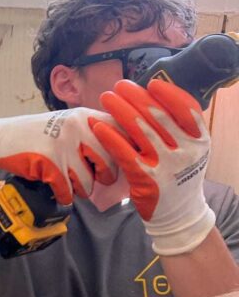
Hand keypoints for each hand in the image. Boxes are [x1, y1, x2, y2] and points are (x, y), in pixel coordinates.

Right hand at [0, 108, 117, 204]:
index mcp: (86, 116)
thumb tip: (126, 156)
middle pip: (110, 163)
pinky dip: (63, 195)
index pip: (122, 134)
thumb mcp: (68, 124)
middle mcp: (78, 127)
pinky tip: (56, 188)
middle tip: (93, 177)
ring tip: (69, 181)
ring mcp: (63, 145)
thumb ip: (94, 133)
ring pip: (89, 182)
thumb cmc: (37, 134)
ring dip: (80, 189)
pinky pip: (68, 192)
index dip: (126, 153)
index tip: (122, 163)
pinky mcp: (50, 163)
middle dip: (103, 177)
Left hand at [90, 79, 214, 255]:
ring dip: (120, 109)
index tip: (152, 83)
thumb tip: (153, 95)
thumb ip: (179, 126)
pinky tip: (98, 126)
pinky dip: (110, 136)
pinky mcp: (146, 179)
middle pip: (159, 115)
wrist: (179, 213)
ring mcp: (166, 165)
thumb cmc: (180, 174)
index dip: (169, 93)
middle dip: (136, 96)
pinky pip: (124, 152)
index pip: (187, 109)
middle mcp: (186, 150)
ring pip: (140, 129)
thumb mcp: (190, 149)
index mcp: (199, 140)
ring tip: (107, 98)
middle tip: (119, 86)